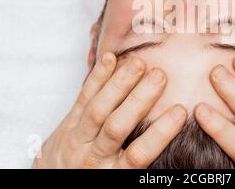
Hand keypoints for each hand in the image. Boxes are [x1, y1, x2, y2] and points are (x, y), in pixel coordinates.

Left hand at [33, 53, 186, 167]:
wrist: (54, 184)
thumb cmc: (97, 178)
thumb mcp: (118, 179)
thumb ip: (137, 161)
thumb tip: (171, 141)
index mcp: (113, 174)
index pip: (139, 155)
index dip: (160, 133)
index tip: (180, 112)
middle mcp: (94, 157)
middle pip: (116, 126)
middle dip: (139, 99)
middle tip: (160, 76)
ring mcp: (78, 138)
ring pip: (97, 109)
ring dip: (119, 84)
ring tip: (138, 63)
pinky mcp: (67, 123)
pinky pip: (82, 98)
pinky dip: (96, 78)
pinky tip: (110, 59)